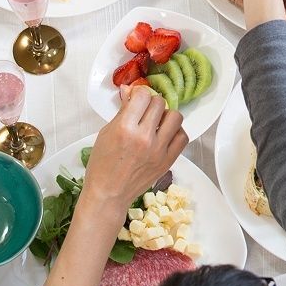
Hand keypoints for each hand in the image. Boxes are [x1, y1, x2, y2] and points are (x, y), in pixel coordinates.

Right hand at [80, 85, 186, 211]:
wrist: (109, 194)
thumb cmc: (102, 165)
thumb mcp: (106, 133)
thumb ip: (122, 111)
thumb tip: (129, 90)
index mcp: (125, 128)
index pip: (142, 95)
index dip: (139, 94)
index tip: (137, 99)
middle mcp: (144, 137)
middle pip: (159, 103)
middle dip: (151, 103)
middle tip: (145, 111)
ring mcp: (158, 150)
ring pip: (175, 116)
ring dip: (166, 115)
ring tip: (157, 122)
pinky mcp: (168, 161)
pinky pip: (182, 136)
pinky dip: (176, 132)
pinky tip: (166, 134)